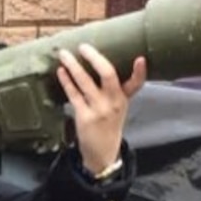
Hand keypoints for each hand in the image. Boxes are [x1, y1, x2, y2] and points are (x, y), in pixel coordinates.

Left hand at [56, 45, 142, 176]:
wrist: (102, 153)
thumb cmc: (108, 125)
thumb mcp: (118, 107)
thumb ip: (115, 88)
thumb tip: (100, 63)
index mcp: (123, 99)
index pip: (136, 84)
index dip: (140, 72)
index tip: (140, 59)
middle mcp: (113, 103)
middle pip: (108, 75)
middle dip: (94, 58)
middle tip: (83, 46)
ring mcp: (98, 110)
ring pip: (85, 82)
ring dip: (73, 66)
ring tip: (63, 54)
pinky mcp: (84, 117)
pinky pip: (73, 95)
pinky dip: (66, 81)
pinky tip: (61, 71)